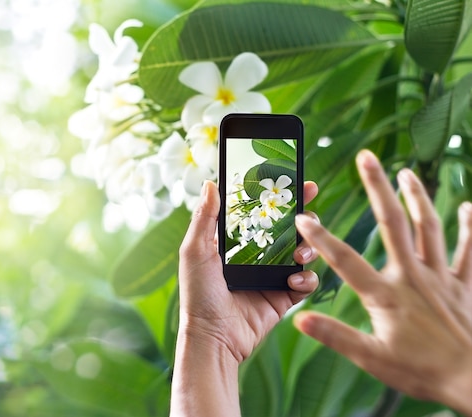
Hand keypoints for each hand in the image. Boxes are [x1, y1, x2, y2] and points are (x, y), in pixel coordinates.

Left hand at [178, 180, 319, 362]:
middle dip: (302, 213)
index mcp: (236, 243)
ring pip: (303, 251)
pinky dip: (306, 279)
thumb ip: (204, 218)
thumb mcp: (195, 252)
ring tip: (300, 250)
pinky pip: (306, 282)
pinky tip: (294, 280)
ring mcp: (273, 276)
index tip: (292, 177)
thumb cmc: (198, 295)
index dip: (277, 194)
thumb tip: (210, 183)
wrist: (214, 338)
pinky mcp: (284, 298)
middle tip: (309, 199)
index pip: (261, 211)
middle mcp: (257, 256)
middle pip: (288, 227)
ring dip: (308, 245)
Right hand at [294, 150, 471, 415]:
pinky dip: (470, 227)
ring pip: (430, 227)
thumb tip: (299, 319)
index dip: (321, 237)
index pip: (345, 260)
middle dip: (377, 188)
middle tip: (367, 157)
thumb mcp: (371, 358)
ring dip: (417, 196)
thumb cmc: (423, 372)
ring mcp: (442, 277)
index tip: (304, 217)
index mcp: (386, 295)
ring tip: (406, 171)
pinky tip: (467, 205)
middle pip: (392, 223)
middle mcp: (413, 276)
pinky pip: (471, 250)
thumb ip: (334, 335)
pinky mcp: (466, 285)